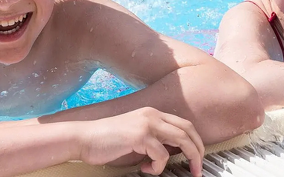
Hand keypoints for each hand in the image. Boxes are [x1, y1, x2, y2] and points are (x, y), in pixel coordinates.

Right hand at [78, 107, 203, 176]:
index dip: (195, 141)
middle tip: (199, 167)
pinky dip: (158, 167)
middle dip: (198, 150)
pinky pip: (161, 155)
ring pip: (181, 140)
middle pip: (187, 130)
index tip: (197, 157)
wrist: (84, 138)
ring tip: (188, 171)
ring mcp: (146, 123)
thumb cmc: (106, 141)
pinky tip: (145, 169)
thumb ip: (154, 139)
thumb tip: (171, 153)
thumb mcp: (136, 136)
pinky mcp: (140, 136)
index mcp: (152, 113)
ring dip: (189, 158)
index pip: (183, 124)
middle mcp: (152, 115)